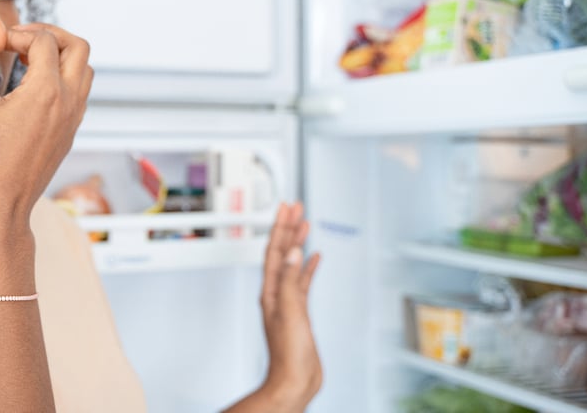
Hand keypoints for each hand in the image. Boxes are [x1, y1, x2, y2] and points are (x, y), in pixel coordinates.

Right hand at [0, 21, 92, 237]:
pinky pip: (79, 94)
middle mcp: (68, 102)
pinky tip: (33, 89)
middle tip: (22, 39)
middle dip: (52, 35)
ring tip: (29, 61)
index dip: (19, 34)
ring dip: (61, 57)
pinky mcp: (69, 134)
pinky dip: (63, 79)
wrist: (0, 209)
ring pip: (84, 71)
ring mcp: (73, 120)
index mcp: (46, 91)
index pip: (44, 41)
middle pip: (78, 48)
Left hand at [258, 202, 321, 410]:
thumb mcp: (291, 312)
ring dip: (298, 243)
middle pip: (282, 252)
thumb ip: (291, 281)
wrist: (294, 380)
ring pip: (293, 263)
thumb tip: (294, 252)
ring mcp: (288, 301)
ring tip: (304, 224)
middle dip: (288, 228)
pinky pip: (304, 281)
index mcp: (271, 291)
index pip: (275, 251)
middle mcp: (277, 292)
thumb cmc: (289, 354)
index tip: (287, 208)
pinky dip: (309, 267)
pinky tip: (315, 257)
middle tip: (295, 207)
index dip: (281, 227)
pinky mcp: (300, 311)